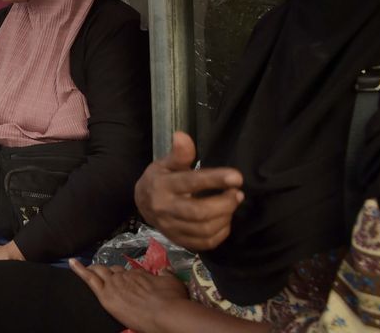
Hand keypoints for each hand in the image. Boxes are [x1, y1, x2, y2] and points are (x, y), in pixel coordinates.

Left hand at [70, 261, 189, 332]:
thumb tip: (165, 269)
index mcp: (139, 273)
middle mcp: (125, 276)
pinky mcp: (106, 296)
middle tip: (107, 275)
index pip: (128, 272)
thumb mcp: (173, 282)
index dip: (127, 276)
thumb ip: (166, 274)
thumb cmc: (173, 300)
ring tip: (88, 269)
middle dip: (110, 271)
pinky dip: (79, 269)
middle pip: (113, 270)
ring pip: (100, 272)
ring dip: (94, 270)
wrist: (166, 314)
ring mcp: (114, 284)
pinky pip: (89, 279)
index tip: (129, 280)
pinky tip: (72, 263)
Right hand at [135, 132, 243, 250]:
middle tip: (237, 193)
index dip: (215, 180)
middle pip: (200, 212)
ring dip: (225, 217)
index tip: (237, 177)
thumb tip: (182, 135)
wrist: (142, 203)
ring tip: (232, 204)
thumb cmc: (158, 179)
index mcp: (162, 186)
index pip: (190, 183)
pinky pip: (204, 243)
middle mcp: (165, 209)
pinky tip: (225, 220)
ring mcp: (171, 228)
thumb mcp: (164, 163)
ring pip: (204, 229)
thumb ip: (178, 153)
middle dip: (225, 204)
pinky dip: (220, 233)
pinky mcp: (179, 240)